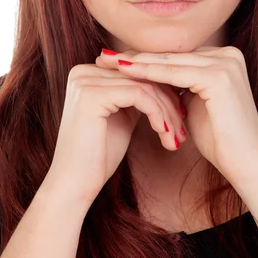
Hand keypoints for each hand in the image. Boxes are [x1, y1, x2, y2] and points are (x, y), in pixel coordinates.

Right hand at [45, 53, 186, 207]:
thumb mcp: (122, 116)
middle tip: (182, 130)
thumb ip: (136, 95)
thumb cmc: (99, 156)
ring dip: (167, 113)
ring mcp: (85, 81)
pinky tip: (165, 134)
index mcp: (88, 73)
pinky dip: (158, 114)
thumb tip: (168, 81)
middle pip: (142, 77)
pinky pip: (139, 95)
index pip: (138, 73)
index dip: (164, 93)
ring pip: (145, 86)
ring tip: (177, 138)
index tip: (182, 116)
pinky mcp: (92, 94)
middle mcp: (83, 71)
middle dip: (169, 103)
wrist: (74, 185)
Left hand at [97, 46, 257, 189]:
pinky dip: (149, 73)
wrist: (247, 164)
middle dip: (137, 57)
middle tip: (105, 56)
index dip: (145, 60)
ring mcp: (226, 62)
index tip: (116, 61)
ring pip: (171, 62)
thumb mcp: (195, 104)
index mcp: (224, 58)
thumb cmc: (221, 140)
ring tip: (109, 62)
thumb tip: (153, 77)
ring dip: (138, 63)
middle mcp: (228, 54)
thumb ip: (180, 86)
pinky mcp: (219, 75)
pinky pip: (175, 73)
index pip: (176, 56)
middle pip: (173, 56)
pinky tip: (126, 73)